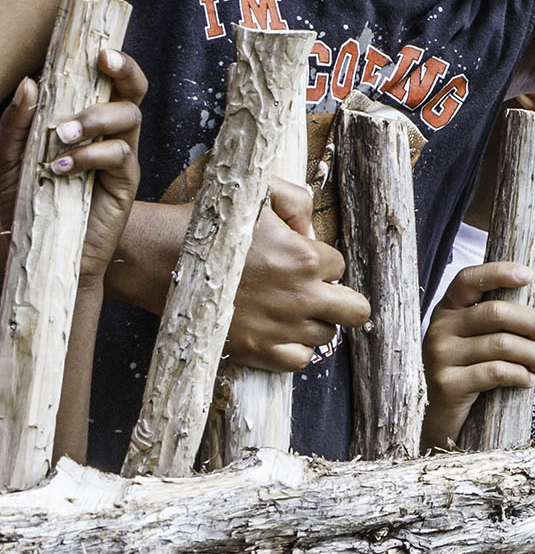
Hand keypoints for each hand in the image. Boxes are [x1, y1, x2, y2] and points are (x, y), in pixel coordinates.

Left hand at [0, 48, 148, 289]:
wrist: (30, 254)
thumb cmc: (20, 206)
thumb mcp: (6, 160)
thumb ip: (15, 125)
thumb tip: (30, 82)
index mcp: (85, 124)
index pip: (108, 85)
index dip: (115, 63)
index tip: (100, 50)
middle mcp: (108, 137)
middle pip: (134, 94)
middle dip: (126, 73)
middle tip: (104, 63)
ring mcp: (119, 161)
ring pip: (131, 119)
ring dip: (98, 117)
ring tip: (63, 134)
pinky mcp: (124, 187)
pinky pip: (120, 157)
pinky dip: (92, 155)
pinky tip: (61, 167)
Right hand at [224, 177, 372, 370]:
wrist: (159, 256)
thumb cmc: (210, 222)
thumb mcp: (260, 192)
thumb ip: (298, 205)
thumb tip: (313, 236)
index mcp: (305, 256)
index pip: (340, 266)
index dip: (320, 262)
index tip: (298, 261)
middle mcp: (299, 295)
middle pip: (355, 311)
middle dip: (342, 300)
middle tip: (317, 293)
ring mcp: (278, 326)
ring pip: (326, 335)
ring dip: (314, 322)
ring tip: (289, 310)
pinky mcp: (254, 350)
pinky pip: (298, 362)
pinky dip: (295, 350)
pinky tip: (280, 333)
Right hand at [422, 261, 534, 448]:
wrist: (437, 417)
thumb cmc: (466, 371)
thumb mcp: (480, 341)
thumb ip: (507, 322)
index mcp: (448, 310)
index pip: (469, 279)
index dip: (499, 272)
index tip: (528, 275)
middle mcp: (439, 328)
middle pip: (497, 312)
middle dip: (534, 324)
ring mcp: (440, 356)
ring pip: (503, 344)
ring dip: (533, 354)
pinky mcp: (447, 384)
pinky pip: (496, 372)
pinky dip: (521, 375)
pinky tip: (528, 381)